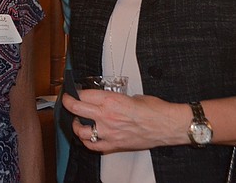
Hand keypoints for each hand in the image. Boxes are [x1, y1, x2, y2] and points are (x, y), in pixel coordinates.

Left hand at [61, 90, 181, 152]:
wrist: (168, 125)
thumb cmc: (156, 110)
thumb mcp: (132, 95)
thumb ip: (116, 98)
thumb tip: (109, 99)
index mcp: (111, 100)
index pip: (83, 94)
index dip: (76, 91)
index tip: (74, 91)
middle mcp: (107, 116)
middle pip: (76, 108)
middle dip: (67, 103)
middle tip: (66, 100)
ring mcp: (109, 132)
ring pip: (80, 131)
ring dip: (75, 125)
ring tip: (76, 121)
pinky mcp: (114, 144)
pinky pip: (93, 146)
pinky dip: (87, 141)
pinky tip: (88, 137)